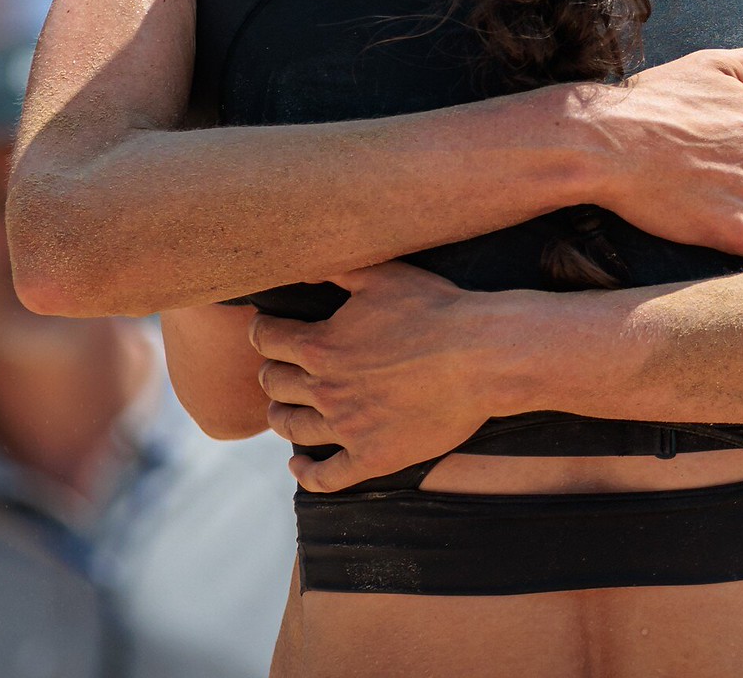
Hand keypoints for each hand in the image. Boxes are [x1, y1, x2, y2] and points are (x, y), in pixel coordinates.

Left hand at [251, 262, 505, 492]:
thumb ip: (336, 270)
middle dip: (270, 370)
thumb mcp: (382, 276)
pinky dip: (305, 473)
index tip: (267, 328)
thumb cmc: (434, 309)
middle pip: (273, 384)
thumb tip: (301, 267)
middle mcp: (325, 390)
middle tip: (278, 365)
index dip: (262, 331)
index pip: (268, 340)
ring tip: (283, 408)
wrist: (480, 358)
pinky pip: (325, 476)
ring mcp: (347, 428)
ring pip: (290, 428)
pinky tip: (299, 465)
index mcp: (321, 346)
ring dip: (280, 415)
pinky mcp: (371, 457)